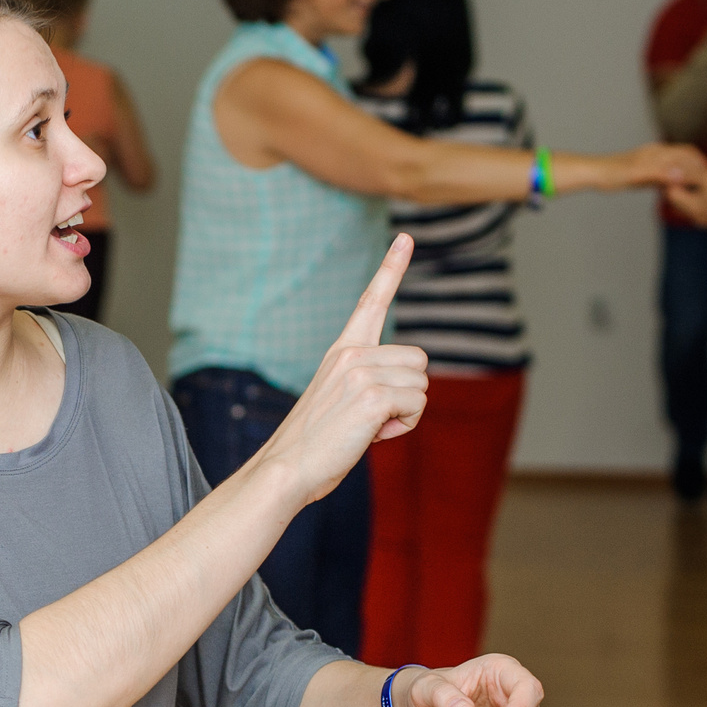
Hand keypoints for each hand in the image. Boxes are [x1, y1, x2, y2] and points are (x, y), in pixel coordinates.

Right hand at [252, 237, 427, 506]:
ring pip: (421, 384)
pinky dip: (402, 426)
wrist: (286, 469)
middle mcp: (351, 353)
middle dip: (407, 394)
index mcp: (342, 351)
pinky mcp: (372, 396)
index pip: (370, 301)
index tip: (405, 237)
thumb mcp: (340, 401)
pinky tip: (371, 436)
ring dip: (405, 412)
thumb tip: (408, 393)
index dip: (391, 268)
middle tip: (371, 418)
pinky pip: (416, 405)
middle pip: (418, 361)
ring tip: (367, 428)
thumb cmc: (314, 445)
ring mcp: (361, 372)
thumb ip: (369, 383)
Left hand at [618, 142, 702, 189]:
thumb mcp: (636, 176)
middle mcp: (654, 153)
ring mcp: (649, 160)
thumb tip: (680, 176)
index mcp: (656, 153)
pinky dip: (674, 177)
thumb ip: (659, 175)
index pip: (687, 154)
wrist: (593, 173)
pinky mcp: (644, 169)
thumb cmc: (612, 174)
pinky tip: (676, 188)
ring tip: (700, 184)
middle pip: (684, 156)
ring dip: (688, 171)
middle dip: (698, 166)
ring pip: (675, 163)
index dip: (700, 164)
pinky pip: (665, 171)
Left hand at [664, 167, 706, 229]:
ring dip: (691, 190)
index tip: (679, 169)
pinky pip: (699, 206)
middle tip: (688, 171)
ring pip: (689, 202)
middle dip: (681, 185)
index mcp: (692, 209)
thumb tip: (670, 172)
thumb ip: (688, 175)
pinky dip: (699, 195)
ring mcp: (704, 219)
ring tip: (700, 177)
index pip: (672, 194)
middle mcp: (695, 217)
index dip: (673, 180)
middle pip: (679, 199)